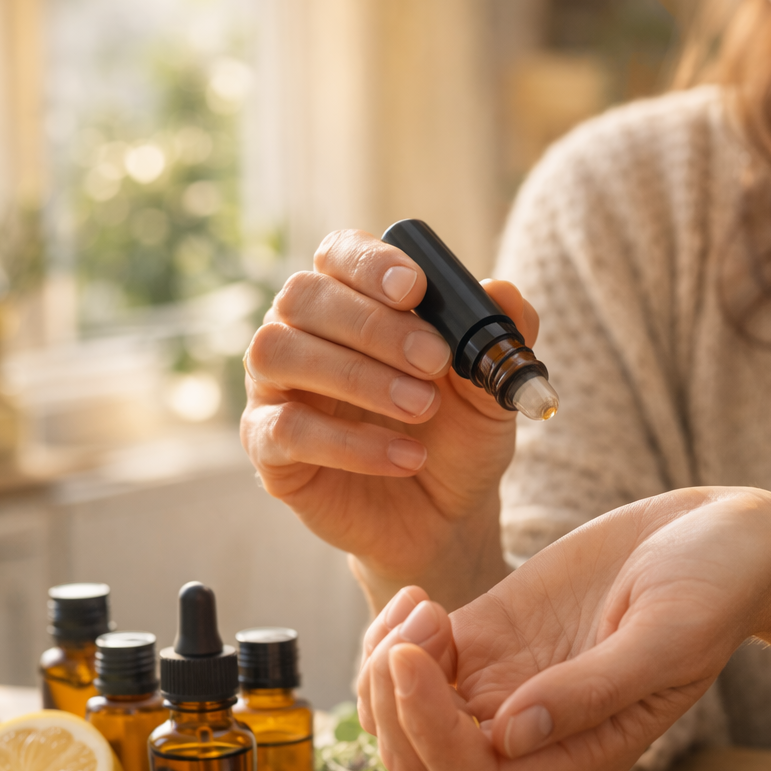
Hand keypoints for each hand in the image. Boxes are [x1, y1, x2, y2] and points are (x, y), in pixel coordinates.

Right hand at [240, 229, 535, 607]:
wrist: (448, 517)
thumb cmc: (459, 438)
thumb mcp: (492, 390)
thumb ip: (501, 338)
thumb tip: (503, 291)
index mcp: (351, 301)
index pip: (338, 253)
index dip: (369, 262)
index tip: (415, 288)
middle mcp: (301, 333)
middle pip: (304, 296)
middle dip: (373, 325)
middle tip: (435, 362)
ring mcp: (275, 388)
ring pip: (279, 352)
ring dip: (357, 376)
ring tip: (421, 408)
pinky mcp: (268, 447)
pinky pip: (286, 429)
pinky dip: (351, 443)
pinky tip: (406, 456)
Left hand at [355, 489, 770, 770]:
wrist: (722, 537)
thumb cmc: (714, 589)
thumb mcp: (667, 635)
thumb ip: (593, 689)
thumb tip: (511, 735)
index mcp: (582, 752)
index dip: (429, 730)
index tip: (413, 654)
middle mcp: (536, 731)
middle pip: (422, 758)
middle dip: (392, 702)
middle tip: (413, 628)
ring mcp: (510, 682)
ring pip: (407, 713)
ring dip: (385, 669)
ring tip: (418, 606)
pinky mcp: (495, 635)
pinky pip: (417, 661)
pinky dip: (397, 635)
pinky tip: (422, 595)